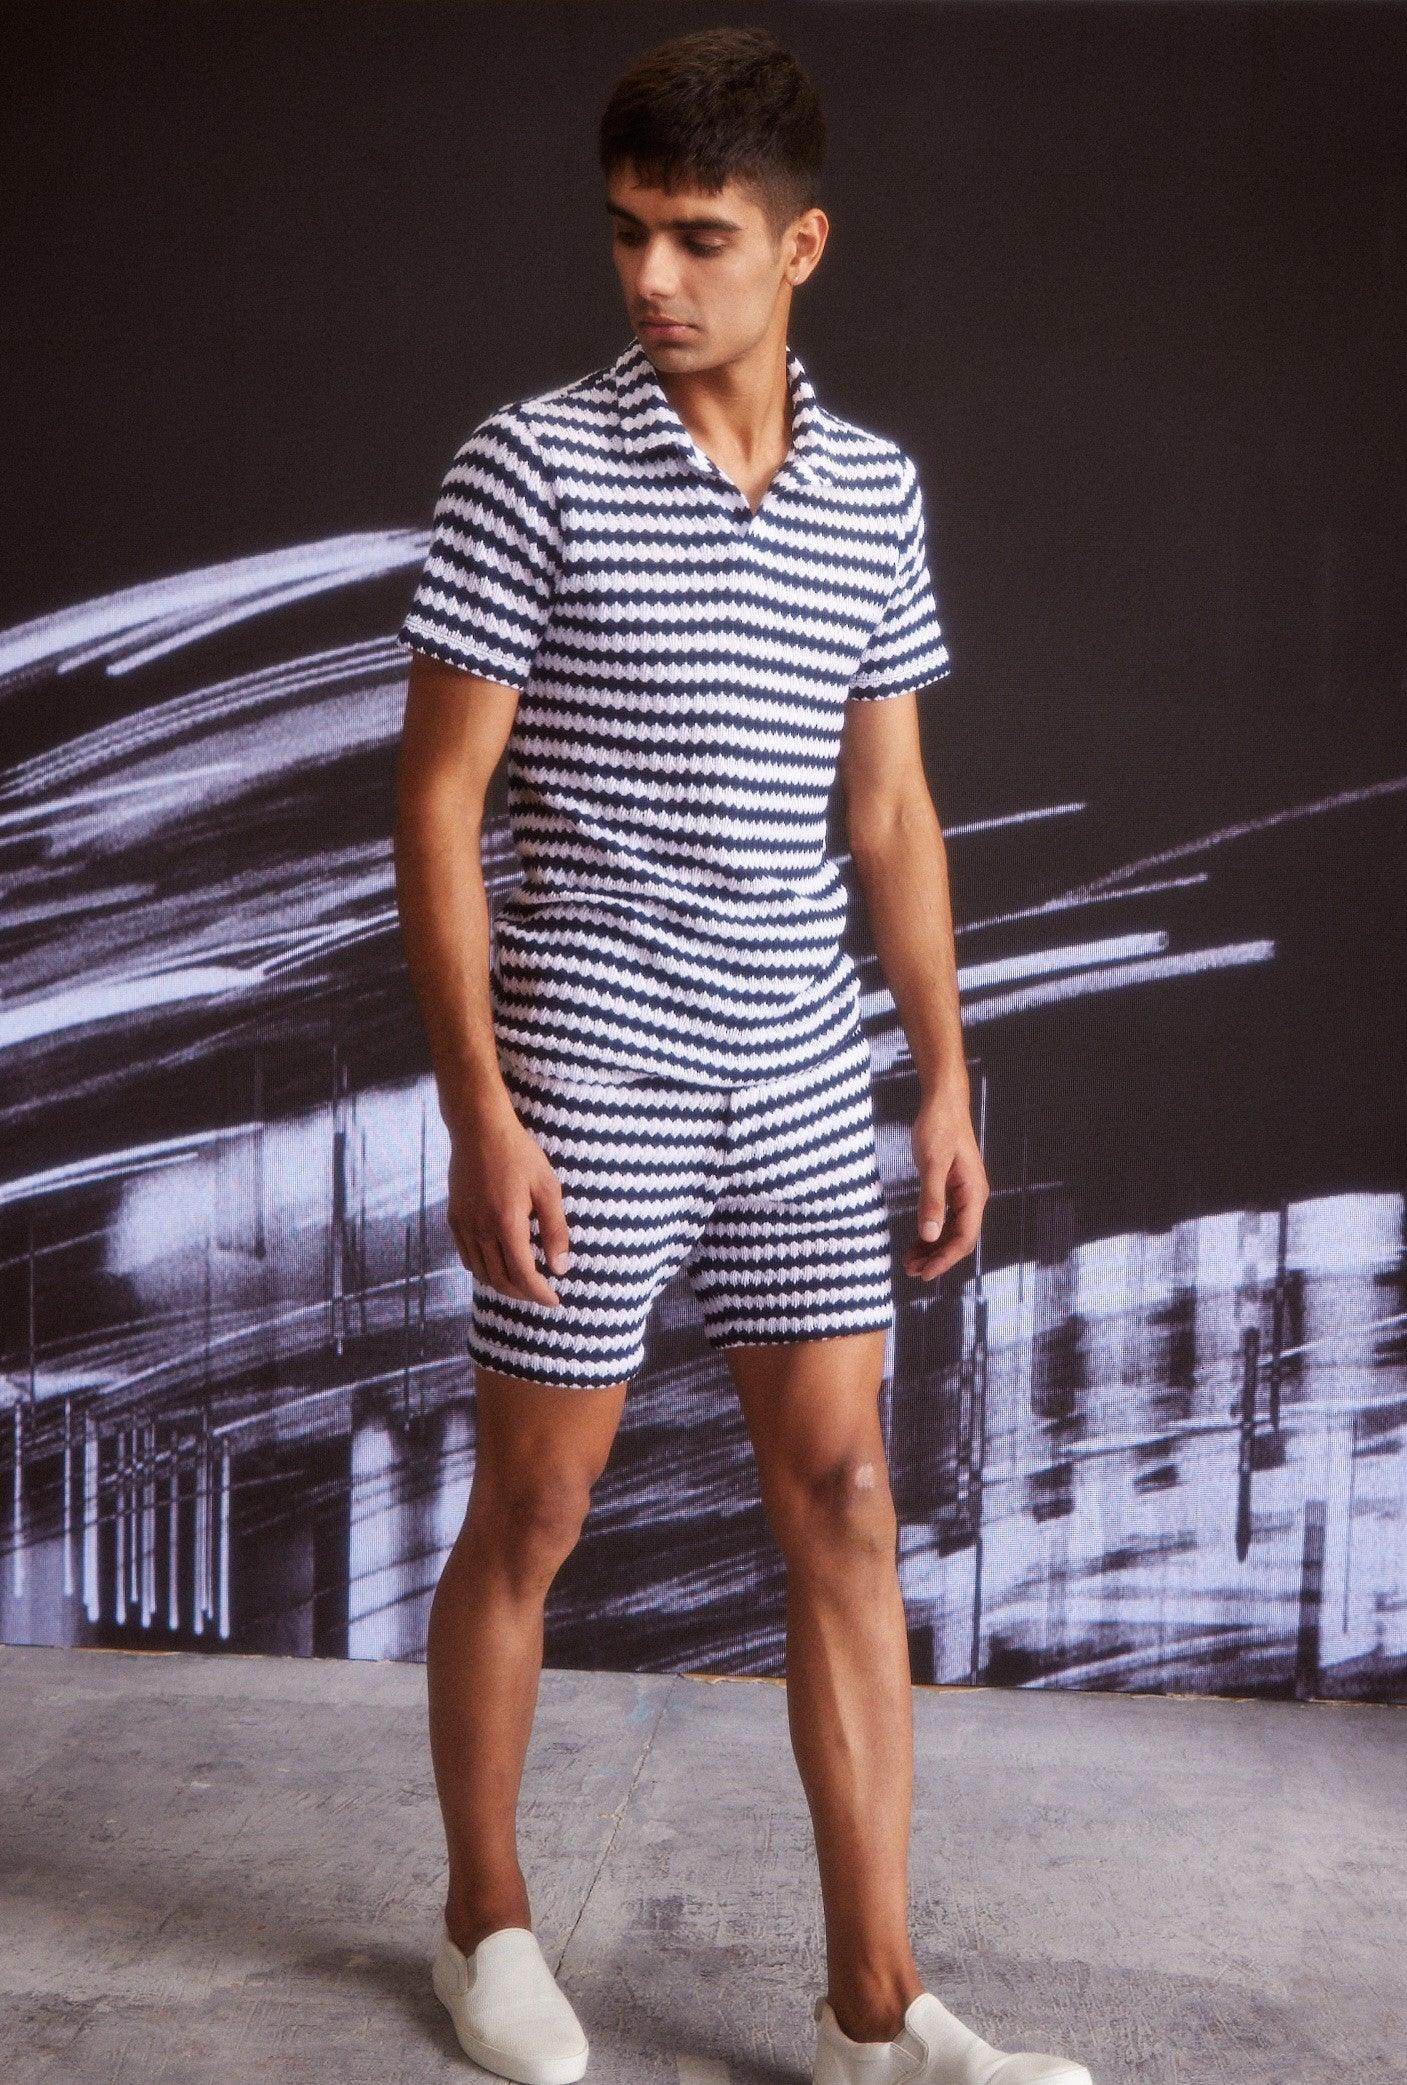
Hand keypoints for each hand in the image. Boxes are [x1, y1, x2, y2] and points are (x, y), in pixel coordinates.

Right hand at [445, 1093, 571, 1305]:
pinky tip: (498, 1264)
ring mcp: (464, 1226)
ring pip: (481, 1273)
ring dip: (503, 1285)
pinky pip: (467, 1257)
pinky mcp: (454, 1219)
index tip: (555, 1300)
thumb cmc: (519, 1155)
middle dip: (523, 1294)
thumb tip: (561, 1267)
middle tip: (542, 1294)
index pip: (523, 1276)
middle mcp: (481, 1230)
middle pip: (500, 1280)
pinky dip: (483, 1270)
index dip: (539, 1294)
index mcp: (507, 1224)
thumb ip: (555, 1230)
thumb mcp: (548, 1188)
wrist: (479, 1130)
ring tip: (523, 1282)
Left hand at [904, 1084, 988, 1280]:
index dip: (945, 1259)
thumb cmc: (939, 1128)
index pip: (964, 1237)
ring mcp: (963, 1194)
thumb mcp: (932, 1165)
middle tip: (910, 1271)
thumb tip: (930, 1236)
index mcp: (974, 1194)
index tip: (925, 1273)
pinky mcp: (951, 1189)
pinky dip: (930, 1232)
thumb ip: (931, 1200)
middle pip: (958, 1239)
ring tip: (909, 1263)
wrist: (943, 1103)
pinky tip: (915, 1243)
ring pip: (950, 1231)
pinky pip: (943, 1218)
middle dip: (936, 1258)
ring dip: (931, 1248)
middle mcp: (972, 1197)